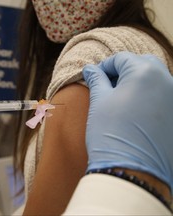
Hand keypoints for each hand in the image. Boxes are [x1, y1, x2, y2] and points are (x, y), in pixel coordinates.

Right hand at [82, 51, 172, 190]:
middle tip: (106, 85)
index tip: (93, 76)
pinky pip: (162, 95)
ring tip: (119, 97)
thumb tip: (90, 69)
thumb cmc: (111, 132)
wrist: (131, 170)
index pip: (122, 58)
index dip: (104, 66)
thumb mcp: (99, 101)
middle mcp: (166, 80)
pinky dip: (148, 94)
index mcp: (145, 72)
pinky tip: (134, 108)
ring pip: (154, 79)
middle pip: (142, 64)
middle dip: (123, 70)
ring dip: (136, 81)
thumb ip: (96, 80)